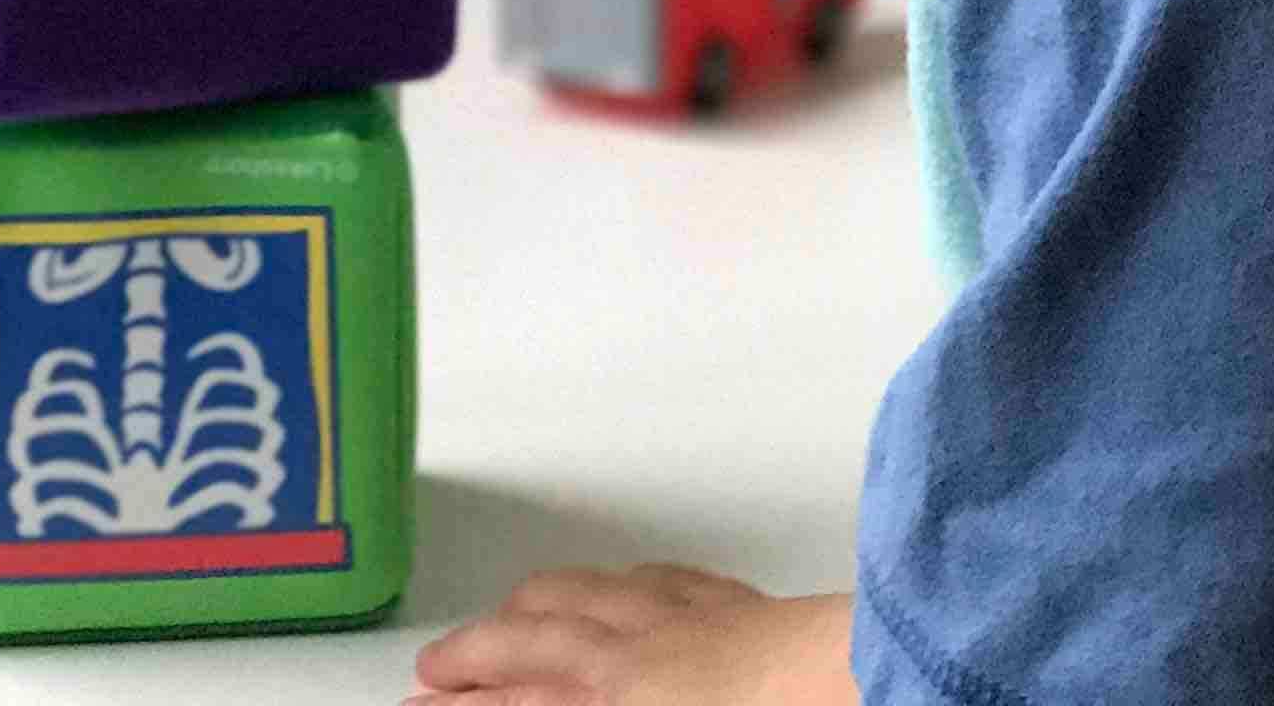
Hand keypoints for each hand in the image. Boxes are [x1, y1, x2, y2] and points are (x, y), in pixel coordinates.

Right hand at [403, 562, 855, 705]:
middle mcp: (635, 650)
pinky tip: (624, 584)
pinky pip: (661, 580)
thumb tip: (531, 692)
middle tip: (440, 664)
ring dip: (539, 603)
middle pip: (535, 637)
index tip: (424, 701)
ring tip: (512, 610)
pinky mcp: (738, 603)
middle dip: (479, 649)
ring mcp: (686, 618)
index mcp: (610, 692)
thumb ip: (572, 698)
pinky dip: (623, 583)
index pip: (515, 696)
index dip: (463, 699)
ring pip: (591, 592)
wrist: (849, 683)